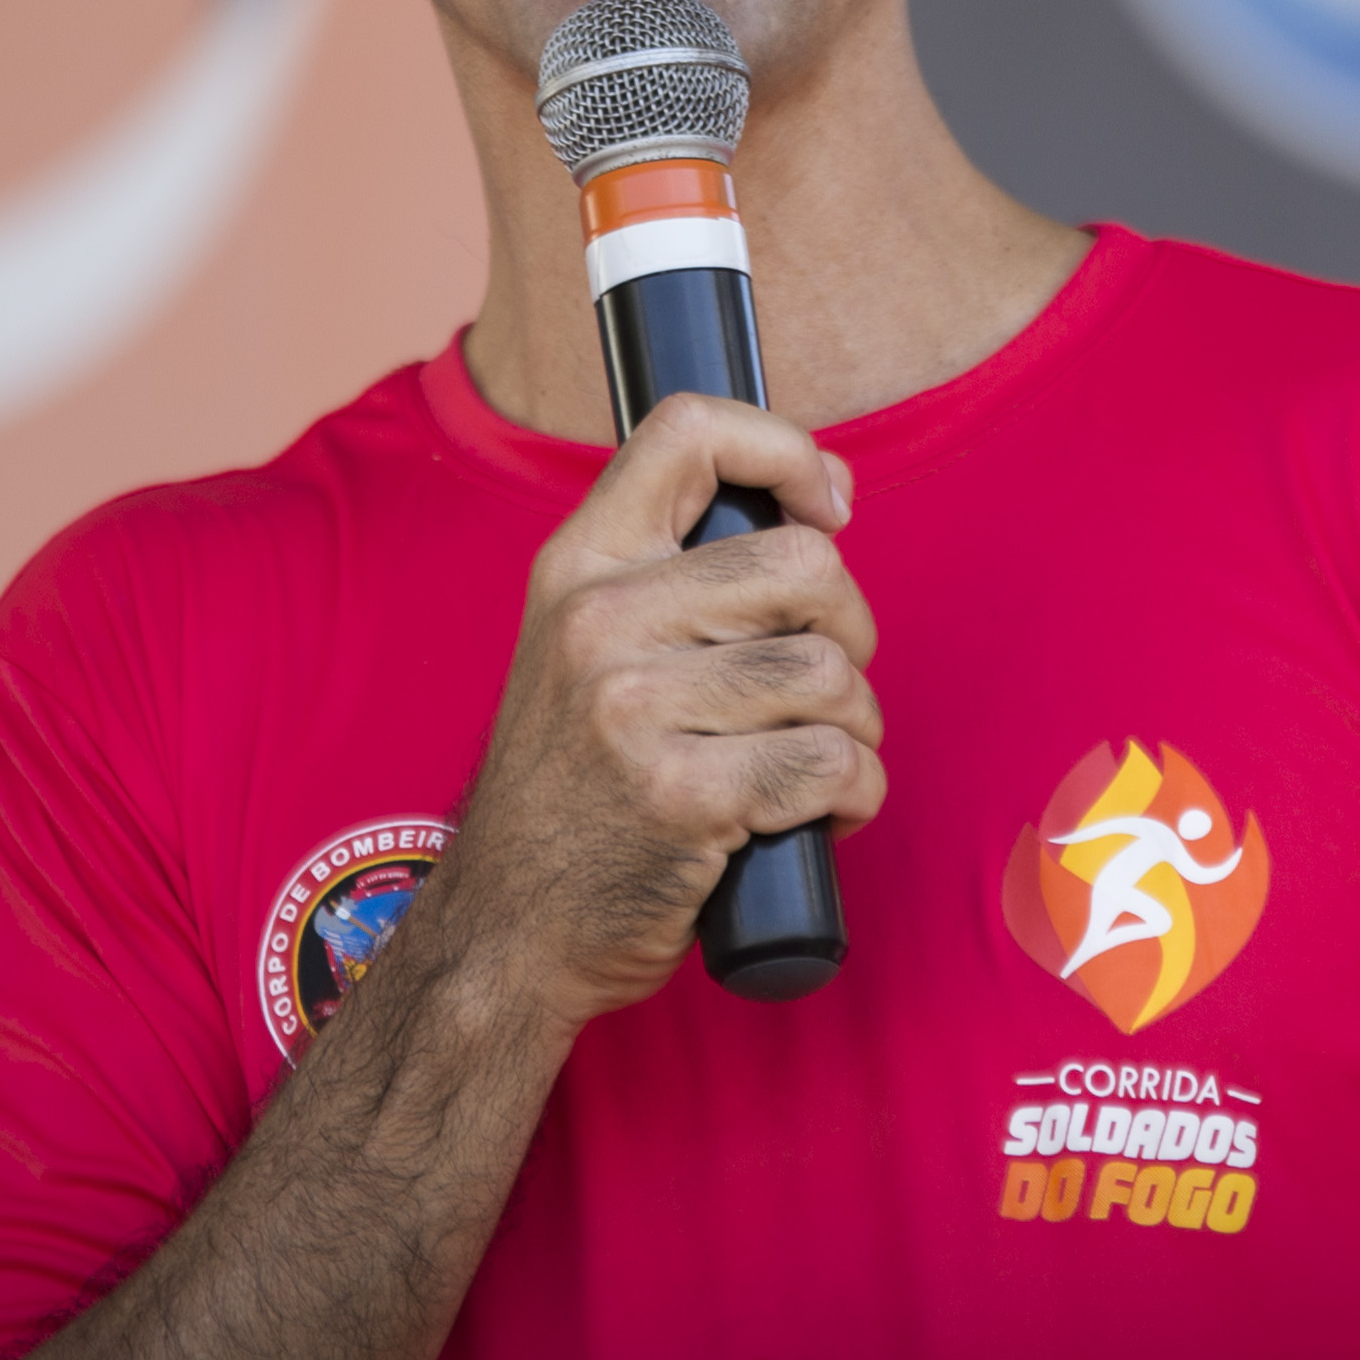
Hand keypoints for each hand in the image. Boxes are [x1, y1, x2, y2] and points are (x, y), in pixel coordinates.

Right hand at [432, 392, 881, 1025]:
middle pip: (804, 565)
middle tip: (821, 685)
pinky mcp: (682, 796)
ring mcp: (633, 708)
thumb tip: (817, 513)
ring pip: (829, 672)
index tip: (826, 507)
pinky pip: (830, 763)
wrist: (506, 928)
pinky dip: (853, 795)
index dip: (785, 449)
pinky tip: (817, 816)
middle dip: (850, 629)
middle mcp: (598, 622)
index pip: (689, 431)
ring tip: (812, 762)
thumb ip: (666, 579)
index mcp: (578, 567)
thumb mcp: (580, 651)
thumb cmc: (575, 789)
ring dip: (853, 727)